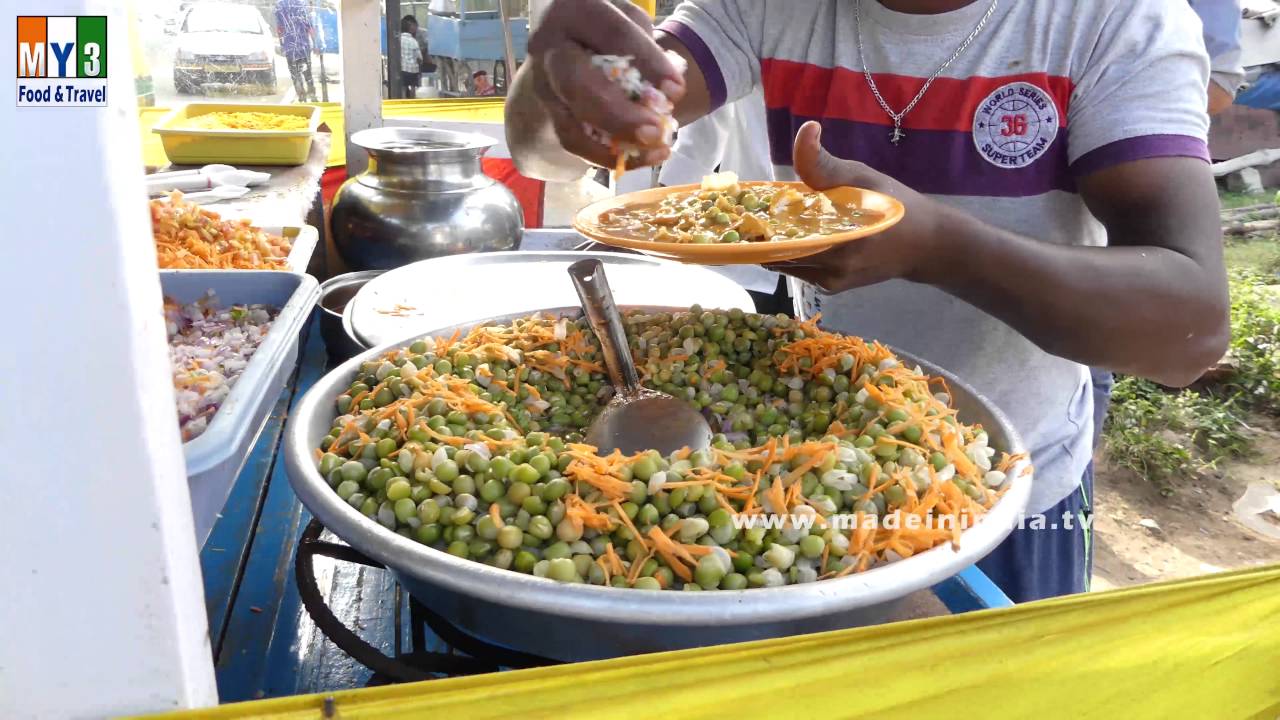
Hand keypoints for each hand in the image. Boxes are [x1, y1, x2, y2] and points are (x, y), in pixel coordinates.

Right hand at [524, 0, 684, 169]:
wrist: (564, 47)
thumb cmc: (606, 31)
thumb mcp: (626, 23)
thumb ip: (645, 48)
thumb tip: (666, 89)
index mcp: (574, 10)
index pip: (612, 34)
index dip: (646, 63)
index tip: (676, 90)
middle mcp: (549, 45)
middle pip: (576, 83)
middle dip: (618, 113)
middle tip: (655, 131)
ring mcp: (542, 83)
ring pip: (570, 122)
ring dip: (615, 145)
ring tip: (655, 151)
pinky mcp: (547, 112)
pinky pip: (573, 141)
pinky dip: (608, 155)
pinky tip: (640, 157)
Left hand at [768, 122, 954, 293]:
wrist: (927, 245)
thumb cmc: (895, 206)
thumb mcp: (862, 177)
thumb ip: (826, 163)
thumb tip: (806, 129)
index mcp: (840, 241)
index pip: (780, 238)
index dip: (759, 224)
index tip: (746, 208)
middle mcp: (833, 269)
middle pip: (778, 252)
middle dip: (763, 233)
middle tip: (752, 212)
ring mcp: (831, 283)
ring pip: (785, 262)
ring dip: (774, 243)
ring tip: (767, 221)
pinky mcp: (832, 288)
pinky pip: (798, 270)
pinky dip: (790, 252)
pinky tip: (793, 233)